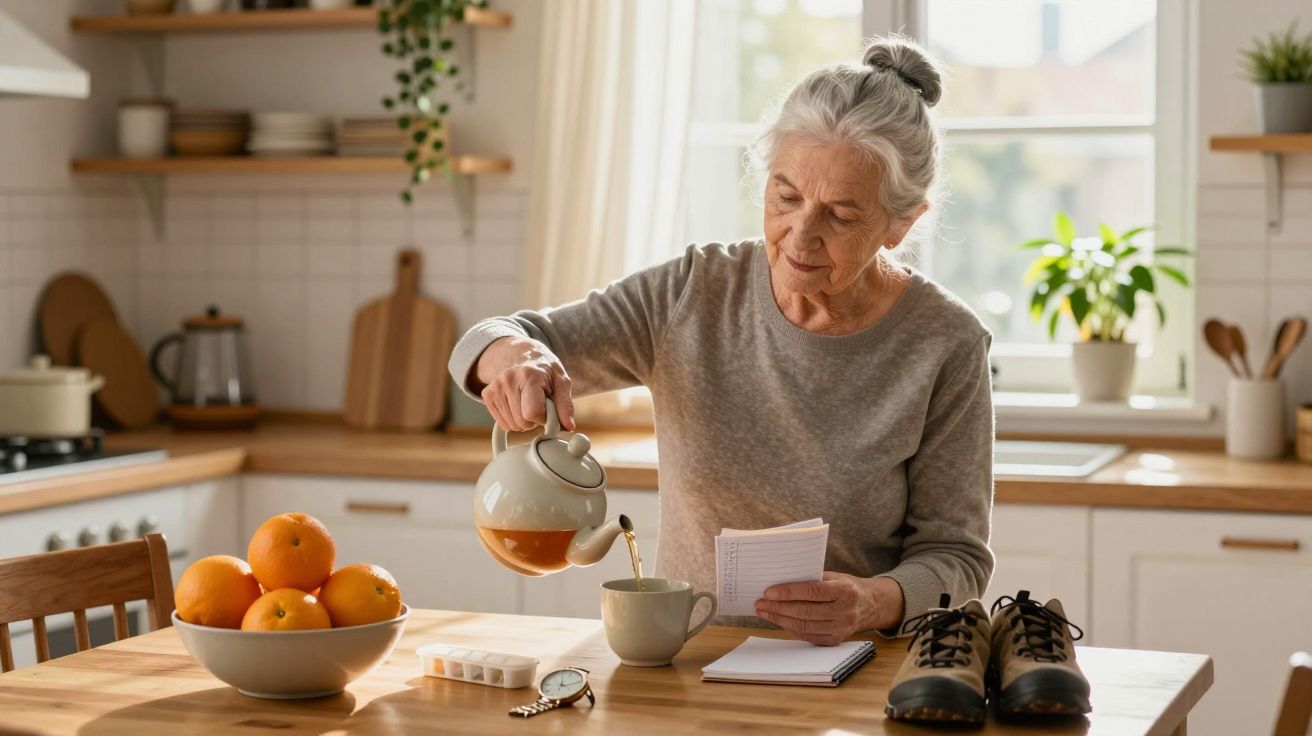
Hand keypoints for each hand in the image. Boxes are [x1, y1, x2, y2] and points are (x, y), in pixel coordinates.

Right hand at [474, 337, 574, 430]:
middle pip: (522, 422)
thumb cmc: (543, 369)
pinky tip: (518, 404)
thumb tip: (568, 426)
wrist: (520, 354)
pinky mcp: (487, 395)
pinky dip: (513, 420)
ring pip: (513, 426)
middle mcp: (508, 380)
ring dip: (524, 421)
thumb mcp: (561, 380)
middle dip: (534, 420)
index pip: (532, 413)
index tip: (549, 410)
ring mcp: (495, 387)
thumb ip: (565, 404)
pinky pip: (503, 424)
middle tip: (539, 405)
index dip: (544, 418)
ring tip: (528, 403)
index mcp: (529, 376)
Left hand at [755, 572, 903, 645]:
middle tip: (760, 602)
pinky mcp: (835, 640)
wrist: (870, 605)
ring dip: (779, 619)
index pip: (812, 592)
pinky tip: (778, 620)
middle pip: (805, 611)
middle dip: (778, 607)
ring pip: (804, 626)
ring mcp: (841, 629)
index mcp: (845, 591)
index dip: (788, 592)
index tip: (769, 591)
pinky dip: (790, 628)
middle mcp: (845, 612)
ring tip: (764, 611)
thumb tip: (781, 582)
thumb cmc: (847, 587)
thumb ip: (812, 579)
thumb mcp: (835, 576)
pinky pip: (807, 636)